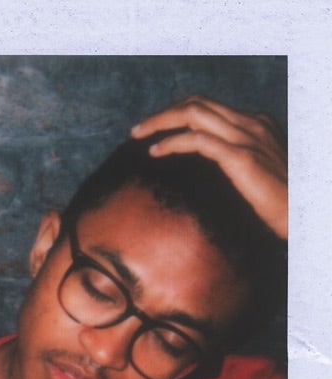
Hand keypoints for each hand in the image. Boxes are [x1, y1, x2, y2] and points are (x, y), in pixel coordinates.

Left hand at [131, 95, 286, 239]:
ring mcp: (247, 138)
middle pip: (197, 103)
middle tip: (137, 130)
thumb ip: (229, 163)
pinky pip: (198, 141)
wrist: (302, 214)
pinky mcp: (241, 158)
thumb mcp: (251, 174)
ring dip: (160, 122)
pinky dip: (172, 143)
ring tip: (138, 136)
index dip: (176, 113)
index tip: (153, 128)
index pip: (208, 105)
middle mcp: (250, 124)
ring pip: (194, 114)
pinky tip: (155, 152)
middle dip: (162, 114)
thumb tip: (198, 172)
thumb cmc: (275, 202)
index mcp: (253, 124)